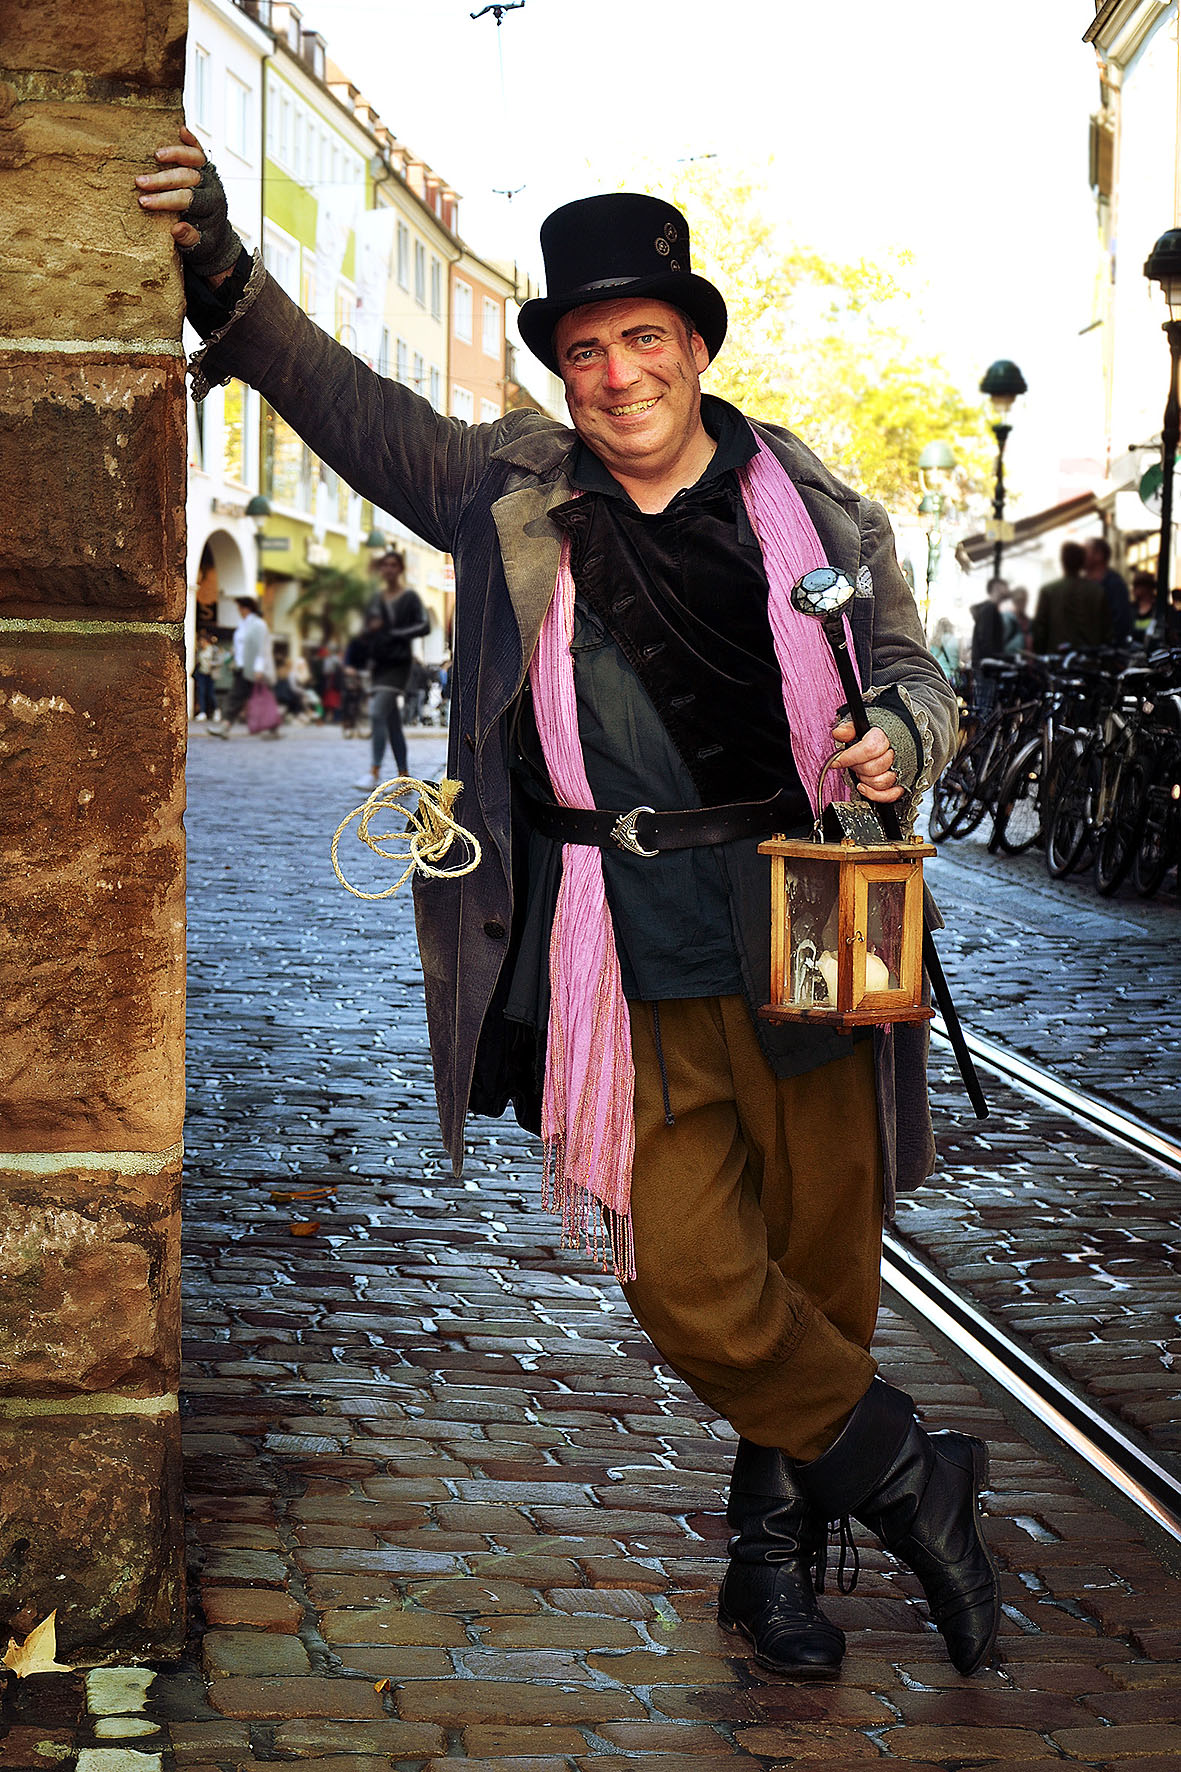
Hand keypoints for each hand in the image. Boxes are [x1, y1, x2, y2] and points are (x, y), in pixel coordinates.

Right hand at [135, 127, 241, 282]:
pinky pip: (200, 151)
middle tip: (139, 182)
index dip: (165, 200)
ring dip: (175, 154)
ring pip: (195, 159)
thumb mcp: (198, 248)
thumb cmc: (204, 242)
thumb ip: (189, 239)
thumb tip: (176, 229)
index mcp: (211, 207)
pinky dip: (191, 140)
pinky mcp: (206, 168)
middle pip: (187, 178)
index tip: (144, 203)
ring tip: (156, 155)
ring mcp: (209, 175)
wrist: (217, 236)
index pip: (187, 199)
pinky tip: (180, 130)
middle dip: (162, 180)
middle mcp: (212, 188)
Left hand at [830, 718, 902, 803]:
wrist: (897, 736)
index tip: (837, 761)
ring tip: (861, 771)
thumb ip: (849, 729)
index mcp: (885, 737)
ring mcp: (899, 770)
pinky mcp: (901, 783)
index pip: (869, 750)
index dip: (850, 757)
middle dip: (856, 768)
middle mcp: (895, 754)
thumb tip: (839, 733)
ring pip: (880, 782)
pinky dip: (874, 794)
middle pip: (872, 768)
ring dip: (865, 779)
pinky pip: (889, 795)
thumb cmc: (878, 733)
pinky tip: (863, 787)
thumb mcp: (860, 725)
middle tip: (852, 763)